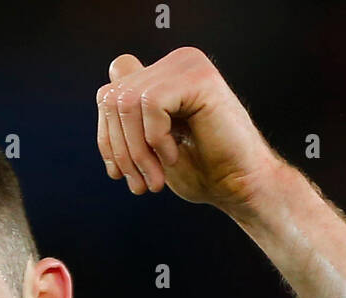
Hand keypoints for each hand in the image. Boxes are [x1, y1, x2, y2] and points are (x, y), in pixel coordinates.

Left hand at [95, 47, 281, 211]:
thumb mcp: (150, 145)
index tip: (120, 173)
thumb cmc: (201, 169)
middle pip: (112, 99)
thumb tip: (108, 84)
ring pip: (127, 102)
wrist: (239, 186)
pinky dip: (156, 138)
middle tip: (140, 184)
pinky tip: (174, 155)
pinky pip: (151, 103)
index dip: (107, 137)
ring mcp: (188, 66)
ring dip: (137, 151)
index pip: (108, 95)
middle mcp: (176, 63)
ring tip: (156, 178)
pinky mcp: (199, 78)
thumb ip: (131, 116)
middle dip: (120, 150)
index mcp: (164, 76)